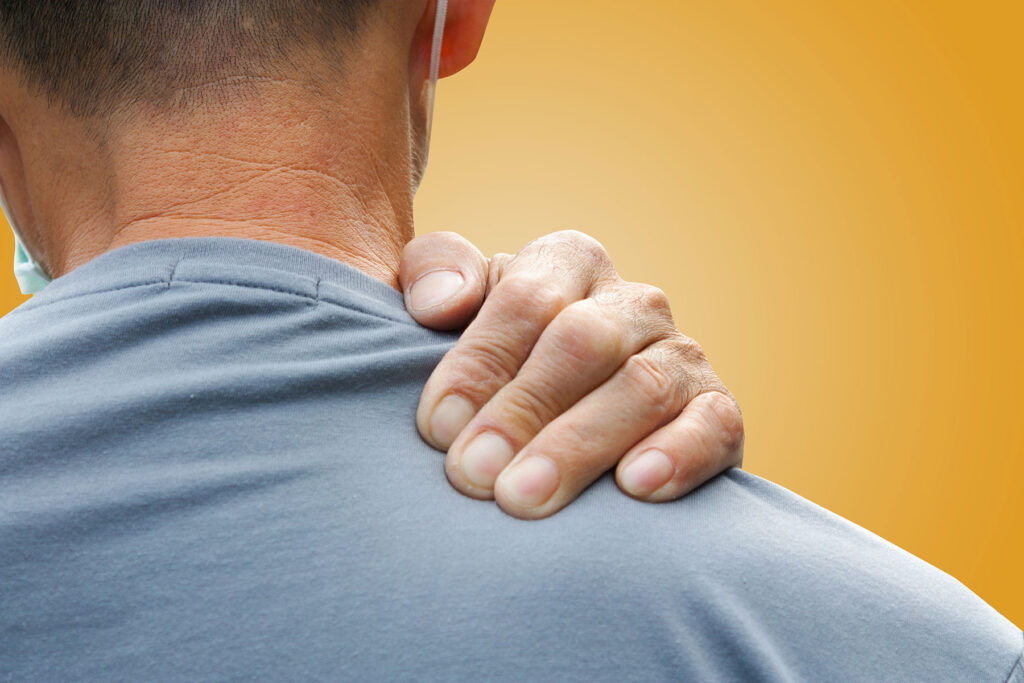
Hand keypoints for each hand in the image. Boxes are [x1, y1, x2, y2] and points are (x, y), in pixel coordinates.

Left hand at [400, 230, 743, 519]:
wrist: (560, 416)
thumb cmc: (495, 363)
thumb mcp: (451, 310)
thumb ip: (433, 275)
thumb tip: (440, 304)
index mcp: (569, 263)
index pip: (526, 300)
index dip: (480, 362)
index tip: (437, 427)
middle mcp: (633, 302)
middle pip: (583, 342)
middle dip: (523, 410)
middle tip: (472, 474)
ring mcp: (681, 355)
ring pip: (642, 387)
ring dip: (580, 445)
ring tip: (524, 497)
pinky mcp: (715, 411)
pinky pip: (713, 426)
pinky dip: (678, 455)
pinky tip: (635, 488)